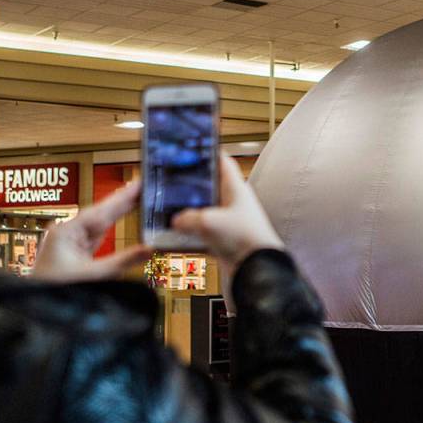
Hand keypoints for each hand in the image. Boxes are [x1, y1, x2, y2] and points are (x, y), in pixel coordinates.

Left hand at [32, 181, 152, 281]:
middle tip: (145, 186)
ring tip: (138, 198)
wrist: (36, 310)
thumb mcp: (93, 276)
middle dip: (123, 201)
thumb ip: (123, 261)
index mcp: (66, 232)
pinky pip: (97, 237)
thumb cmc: (54, 291)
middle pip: (101, 213)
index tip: (139, 183)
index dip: (122, 197)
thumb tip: (149, 249)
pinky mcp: (74, 254)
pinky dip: (112, 227)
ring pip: (100, 224)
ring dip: (119, 212)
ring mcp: (70, 243)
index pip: (100, 210)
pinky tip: (121, 219)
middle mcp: (67, 233)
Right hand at [172, 155, 283, 276]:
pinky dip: (187, 238)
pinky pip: (201, 236)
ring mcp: (229, 224)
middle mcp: (233, 204)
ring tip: (165, 212)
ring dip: (186, 215)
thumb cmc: (245, 239)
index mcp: (235, 189)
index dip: (207, 154)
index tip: (191, 149)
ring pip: (202, 214)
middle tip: (169, 184)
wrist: (257, 272)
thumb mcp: (208, 221)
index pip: (222, 162)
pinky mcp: (224, 243)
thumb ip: (187, 217)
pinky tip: (172, 240)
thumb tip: (176, 221)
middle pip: (208, 189)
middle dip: (189, 188)